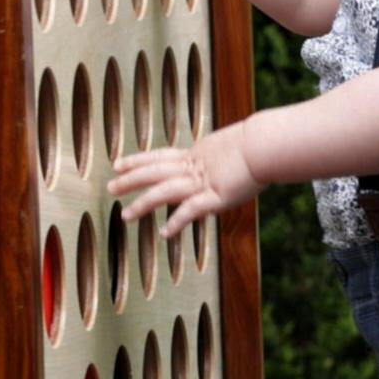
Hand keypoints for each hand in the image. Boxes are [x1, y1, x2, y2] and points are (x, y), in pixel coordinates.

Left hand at [108, 121, 262, 236]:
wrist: (268, 146)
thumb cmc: (257, 146)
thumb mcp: (229, 150)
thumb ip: (215, 159)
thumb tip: (212, 163)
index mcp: (195, 155)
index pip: (158, 156)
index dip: (136, 160)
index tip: (118, 163)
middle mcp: (194, 168)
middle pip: (154, 172)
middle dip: (130, 180)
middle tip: (109, 188)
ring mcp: (203, 183)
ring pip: (165, 192)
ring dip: (143, 204)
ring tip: (126, 216)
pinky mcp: (216, 197)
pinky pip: (192, 210)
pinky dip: (177, 221)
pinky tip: (165, 233)